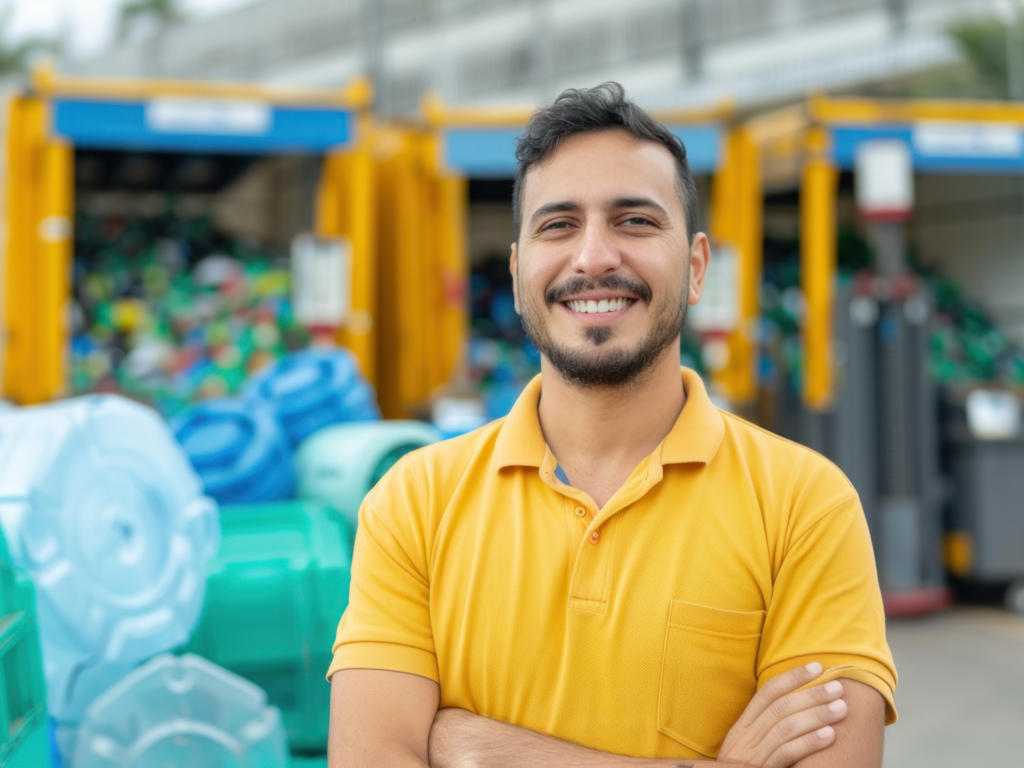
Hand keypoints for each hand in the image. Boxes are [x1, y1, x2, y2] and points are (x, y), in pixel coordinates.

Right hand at [716, 662, 846, 767]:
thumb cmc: (744, 767)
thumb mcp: (747, 745)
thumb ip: (766, 727)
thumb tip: (798, 706)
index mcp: (743, 725)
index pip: (767, 693)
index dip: (792, 677)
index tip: (817, 667)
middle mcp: (746, 736)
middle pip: (780, 707)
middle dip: (811, 694)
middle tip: (838, 688)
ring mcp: (753, 753)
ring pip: (786, 727)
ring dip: (816, 715)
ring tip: (841, 708)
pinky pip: (787, 753)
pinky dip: (809, 742)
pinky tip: (829, 736)